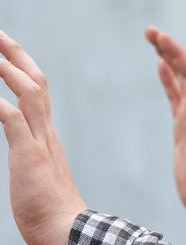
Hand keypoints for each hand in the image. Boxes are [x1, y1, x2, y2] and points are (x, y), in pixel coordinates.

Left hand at [0, 31, 86, 244]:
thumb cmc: (49, 213)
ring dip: (7, 69)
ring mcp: (38, 141)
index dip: (24, 72)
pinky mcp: (28, 152)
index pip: (38, 95)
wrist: (64, 232)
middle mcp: (46, 132)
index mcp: (47, 137)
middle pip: (36, 82)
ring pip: (27, 91)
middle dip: (17, 56)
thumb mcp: (38, 181)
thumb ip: (32, 167)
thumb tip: (27, 171)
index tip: (9, 59)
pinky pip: (11, 116)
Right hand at [145, 25, 185, 206]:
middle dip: (169, 47)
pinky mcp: (185, 126)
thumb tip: (180, 81)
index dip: (175, 50)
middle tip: (149, 32)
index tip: (155, 37)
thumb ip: (185, 112)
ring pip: (181, 78)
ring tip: (152, 41)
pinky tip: (159, 68)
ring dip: (167, 58)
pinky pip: (176, 95)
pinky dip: (169, 80)